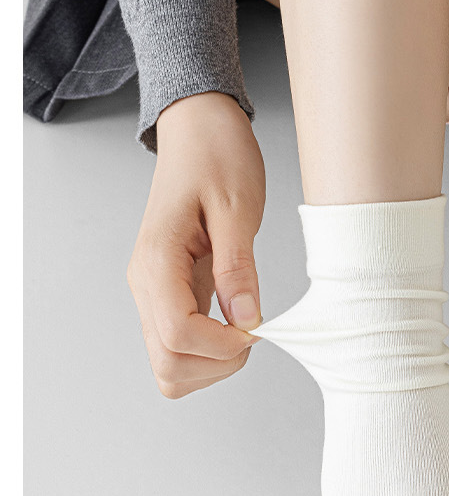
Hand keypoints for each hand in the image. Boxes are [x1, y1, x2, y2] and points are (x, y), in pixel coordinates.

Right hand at [127, 92, 265, 398]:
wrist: (198, 130)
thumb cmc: (217, 156)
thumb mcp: (238, 207)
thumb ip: (238, 267)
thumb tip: (247, 321)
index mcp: (156, 260)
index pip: (177, 334)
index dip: (223, 346)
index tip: (256, 326)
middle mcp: (145, 284)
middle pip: (167, 364)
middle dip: (217, 364)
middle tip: (252, 330)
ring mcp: (152, 292)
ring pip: (168, 365)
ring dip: (210, 364)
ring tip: (243, 327)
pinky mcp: (167, 294)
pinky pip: (177, 345)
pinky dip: (206, 351)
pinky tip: (232, 321)